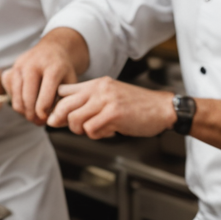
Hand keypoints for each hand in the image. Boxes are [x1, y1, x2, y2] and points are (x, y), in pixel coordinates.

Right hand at [5, 38, 81, 123]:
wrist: (53, 47)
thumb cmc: (63, 69)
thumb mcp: (70, 81)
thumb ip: (64, 98)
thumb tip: (54, 119)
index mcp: (53, 67)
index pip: (45, 96)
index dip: (44, 113)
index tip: (46, 119)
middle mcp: (34, 65)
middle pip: (28, 98)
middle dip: (32, 115)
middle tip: (38, 122)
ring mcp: (20, 66)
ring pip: (17, 97)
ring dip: (23, 111)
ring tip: (33, 117)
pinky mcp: (12, 68)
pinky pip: (10, 92)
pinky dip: (17, 102)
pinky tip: (27, 105)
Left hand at [49, 78, 173, 139]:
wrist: (163, 108)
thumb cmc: (138, 106)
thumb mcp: (111, 96)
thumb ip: (89, 102)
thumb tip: (61, 116)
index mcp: (97, 83)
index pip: (63, 90)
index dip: (57, 106)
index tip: (60, 117)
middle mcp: (99, 89)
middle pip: (63, 105)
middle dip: (61, 121)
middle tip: (69, 127)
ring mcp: (107, 101)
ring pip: (75, 120)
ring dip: (81, 131)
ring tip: (96, 129)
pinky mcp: (114, 114)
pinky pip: (91, 130)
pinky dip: (97, 136)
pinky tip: (109, 132)